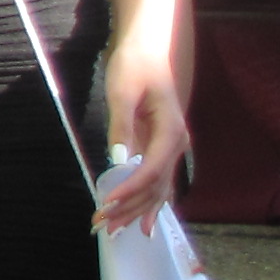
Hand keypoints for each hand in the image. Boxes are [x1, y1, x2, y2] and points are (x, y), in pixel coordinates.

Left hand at [92, 31, 188, 229]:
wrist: (149, 49)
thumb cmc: (135, 65)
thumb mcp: (122, 92)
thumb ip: (122, 126)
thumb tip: (118, 159)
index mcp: (171, 132)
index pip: (151, 170)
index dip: (130, 189)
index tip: (108, 202)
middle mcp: (177, 145)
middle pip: (156, 187)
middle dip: (130, 208)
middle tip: (103, 225)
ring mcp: (171, 149)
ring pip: (157, 189)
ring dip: (136, 210)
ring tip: (114, 230)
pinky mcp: (160, 148)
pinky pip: (156, 182)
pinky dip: (146, 202)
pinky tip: (140, 222)